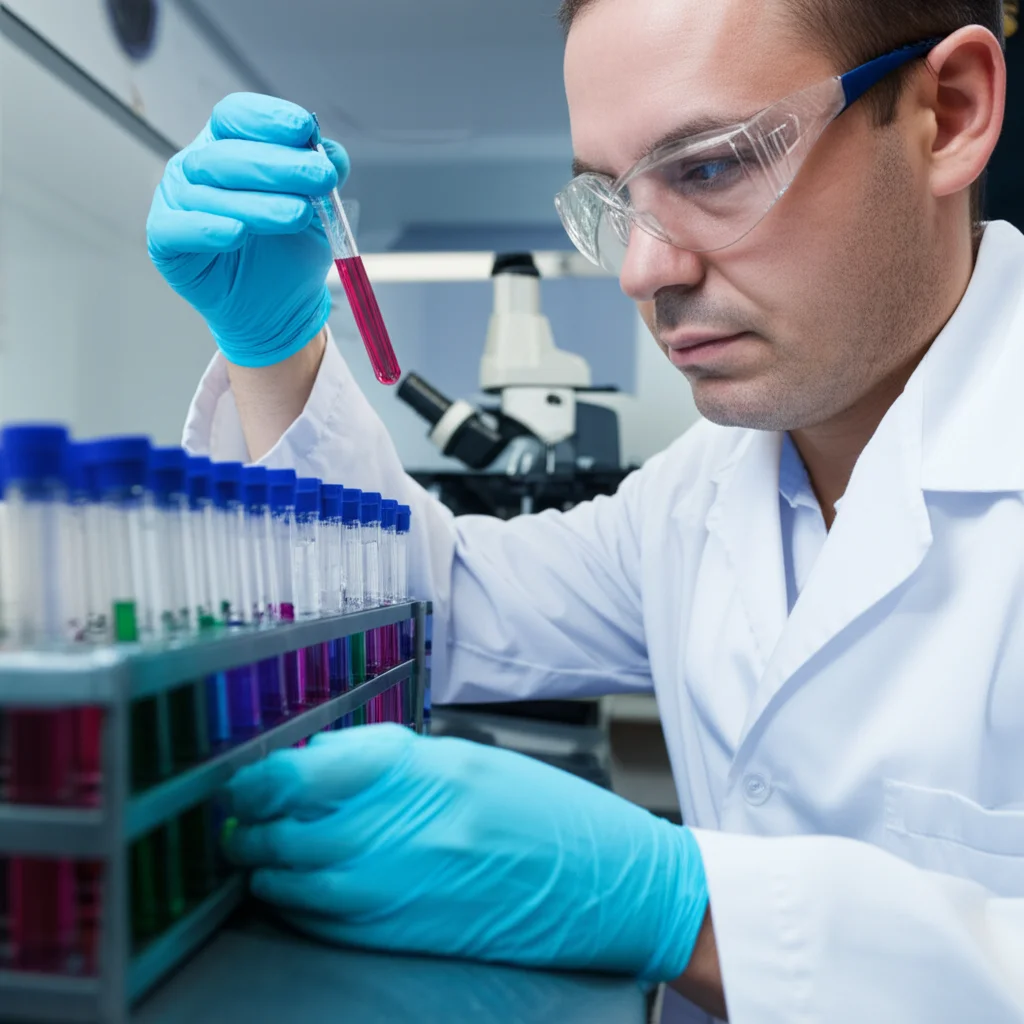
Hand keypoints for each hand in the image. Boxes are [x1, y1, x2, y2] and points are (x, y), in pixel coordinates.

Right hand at [147, 92, 349, 367]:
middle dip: (277, 164)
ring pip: (209, 193)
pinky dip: (209, 230)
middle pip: (227, 153)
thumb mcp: (318, 210)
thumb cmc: (289, 250)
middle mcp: (198, 167)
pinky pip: (180, 229)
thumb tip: (332, 154)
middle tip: (320, 178)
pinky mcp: (165, 240)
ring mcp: (177, 201)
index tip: (305, 129)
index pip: (237, 116)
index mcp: (229, 145)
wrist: (277, 307)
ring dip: (258, 203)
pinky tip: (237, 234)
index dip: (268, 119)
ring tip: (297, 215)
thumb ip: (323, 176)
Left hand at [224, 725, 707, 980]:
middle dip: (248, 828)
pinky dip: (296, 906)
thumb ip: (385, 761)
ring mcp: (404, 891)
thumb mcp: (465, 761)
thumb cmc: (541, 812)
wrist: (604, 883)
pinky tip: (290, 890)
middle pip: (288, 836)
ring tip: (254, 854)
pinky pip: (327, 925)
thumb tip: (314, 763)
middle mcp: (404, 834)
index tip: (240, 780)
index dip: (255, 781)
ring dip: (264, 870)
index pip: (301, 778)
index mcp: (420, 776)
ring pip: (297, 887)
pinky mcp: (407, 936)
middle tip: (235, 817)